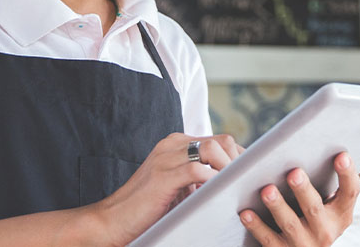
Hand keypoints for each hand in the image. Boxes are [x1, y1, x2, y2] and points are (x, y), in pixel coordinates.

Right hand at [93, 132, 242, 245]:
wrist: (112, 220)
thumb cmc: (146, 208)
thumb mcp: (177, 186)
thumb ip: (198, 178)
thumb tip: (229, 182)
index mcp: (176, 144)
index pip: (220, 140)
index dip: (238, 158)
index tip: (247, 176)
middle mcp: (172, 145)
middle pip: (222, 140)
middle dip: (238, 162)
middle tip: (243, 184)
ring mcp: (167, 157)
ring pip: (213, 150)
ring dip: (228, 170)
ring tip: (232, 189)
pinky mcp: (163, 175)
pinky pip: (198, 170)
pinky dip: (212, 182)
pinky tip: (215, 196)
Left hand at [239, 151, 359, 246]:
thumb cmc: (313, 216)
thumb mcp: (327, 205)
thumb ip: (324, 181)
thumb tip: (309, 144)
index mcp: (340, 214)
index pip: (350, 193)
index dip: (347, 174)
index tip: (342, 155)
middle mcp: (325, 231)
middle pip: (314, 208)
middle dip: (303, 190)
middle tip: (293, 172)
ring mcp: (304, 244)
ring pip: (290, 224)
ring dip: (278, 206)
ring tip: (267, 190)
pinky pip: (268, 239)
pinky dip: (256, 225)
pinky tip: (246, 212)